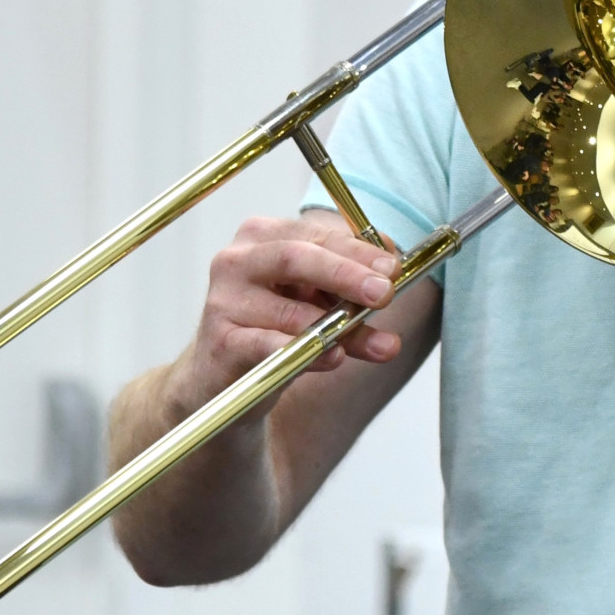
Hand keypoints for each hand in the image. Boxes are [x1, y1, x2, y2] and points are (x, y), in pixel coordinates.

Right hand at [162, 213, 404, 422]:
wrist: (222, 380)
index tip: (393, 266)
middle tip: (384, 292)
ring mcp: (224, 302)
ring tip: (377, 343)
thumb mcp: (316, 303)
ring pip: (290, 311)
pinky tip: (334, 358)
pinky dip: (307, 353)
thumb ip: (351, 292)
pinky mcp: (221, 343)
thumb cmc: (273, 329)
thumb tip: (393, 279)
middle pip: (296, 257)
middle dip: (346, 273)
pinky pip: (270, 347)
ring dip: (338, 328)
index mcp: (261, 237)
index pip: (315, 235)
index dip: (358, 250)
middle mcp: (236, 261)